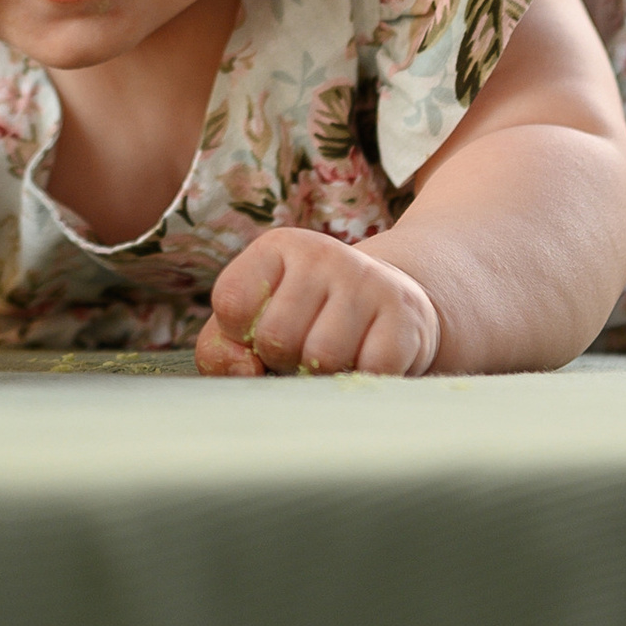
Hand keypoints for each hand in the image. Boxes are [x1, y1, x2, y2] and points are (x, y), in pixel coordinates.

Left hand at [195, 229, 440, 377]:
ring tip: (334, 354)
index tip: (262, 333)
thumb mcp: (253, 323)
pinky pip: (369, 369)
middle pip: (275, 336)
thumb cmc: (306, 322)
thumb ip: (220, 349)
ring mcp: (367, 279)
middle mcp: (322, 252)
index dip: (241, 337)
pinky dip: (362, 377)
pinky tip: (366, 358)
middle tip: (303, 349)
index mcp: (276, 247)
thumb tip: (247, 369)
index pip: (232, 302)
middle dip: (283, 360)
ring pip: (322, 356)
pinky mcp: (405, 314)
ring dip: (323, 373)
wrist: (389, 308)